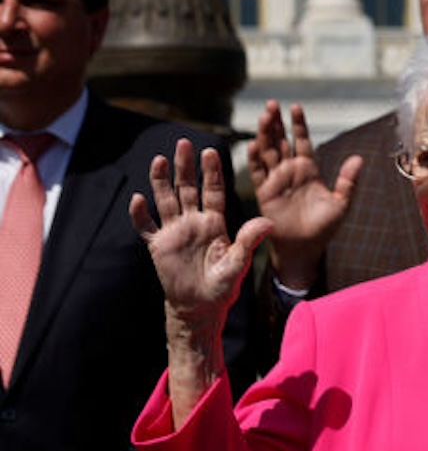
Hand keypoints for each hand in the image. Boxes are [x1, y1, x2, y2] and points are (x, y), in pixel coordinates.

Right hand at [132, 140, 272, 422]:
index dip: (211, 172)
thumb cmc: (223, 287)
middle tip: (183, 142)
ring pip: (166, 200)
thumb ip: (249, 242)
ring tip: (159, 159)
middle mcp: (194, 222)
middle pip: (188, 188)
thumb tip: (268, 222)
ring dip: (161, 181)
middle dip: (186, 166)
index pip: (213, 191)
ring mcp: (175, 232)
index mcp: (216, 223)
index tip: (210, 151)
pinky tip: (136, 199)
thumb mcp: (238, 264)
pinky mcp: (158, 246)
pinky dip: (139, 214)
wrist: (200, 308)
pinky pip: (146, 227)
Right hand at [247, 99, 359, 289]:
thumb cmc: (324, 227)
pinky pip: (258, 173)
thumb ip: (348, 180)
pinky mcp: (265, 193)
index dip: (298, 124)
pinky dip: (254, 159)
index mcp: (309, 170)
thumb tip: (360, 159)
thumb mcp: (342, 202)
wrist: (306, 248)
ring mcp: (276, 181)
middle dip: (276, 123)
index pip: (301, 141)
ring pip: (268, 152)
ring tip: (263, 116)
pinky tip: (252, 145)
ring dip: (264, 135)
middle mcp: (290, 172)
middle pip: (281, 141)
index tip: (295, 106)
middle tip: (272, 104)